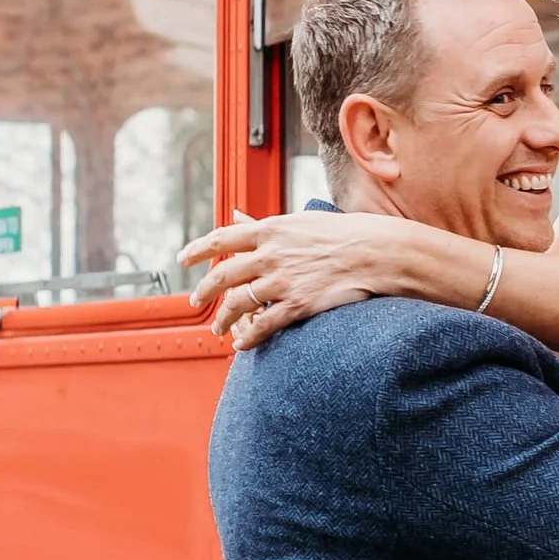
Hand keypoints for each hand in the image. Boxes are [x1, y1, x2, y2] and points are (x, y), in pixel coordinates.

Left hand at [181, 209, 436, 347]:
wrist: (375, 252)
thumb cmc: (342, 233)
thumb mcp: (299, 220)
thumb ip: (263, 223)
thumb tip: (237, 215)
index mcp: (269, 231)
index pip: (220, 239)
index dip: (197, 250)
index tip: (183, 259)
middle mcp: (269, 255)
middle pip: (222, 276)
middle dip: (204, 292)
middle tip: (196, 302)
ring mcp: (282, 281)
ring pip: (238, 304)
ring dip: (223, 320)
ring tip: (218, 329)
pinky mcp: (297, 305)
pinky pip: (263, 325)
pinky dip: (248, 338)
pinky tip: (242, 345)